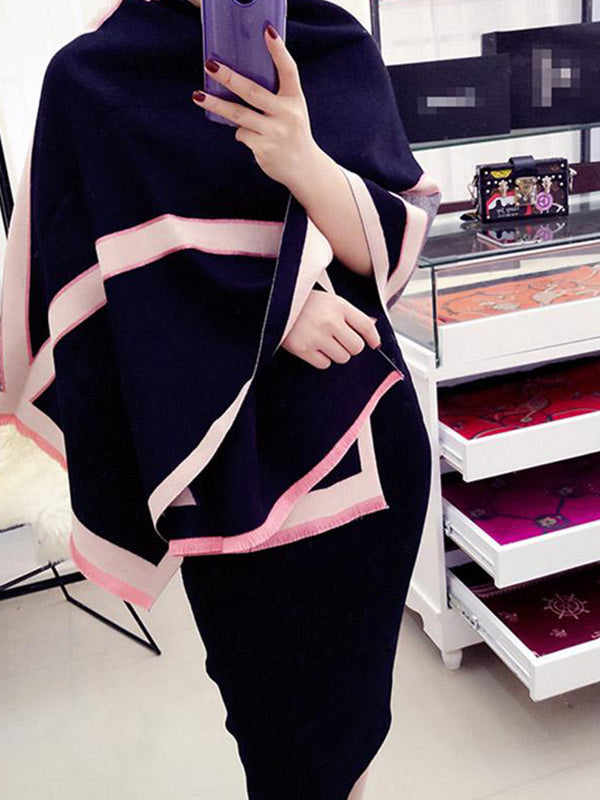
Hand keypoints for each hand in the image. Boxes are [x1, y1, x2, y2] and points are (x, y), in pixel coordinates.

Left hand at [192, 24, 316, 186]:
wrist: (304, 168)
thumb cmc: (292, 133)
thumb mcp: (291, 110)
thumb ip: (273, 97)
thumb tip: (235, 83)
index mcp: (295, 99)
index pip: (288, 70)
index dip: (278, 51)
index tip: (267, 32)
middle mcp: (287, 114)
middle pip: (253, 92)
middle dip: (229, 78)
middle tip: (210, 66)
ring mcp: (275, 133)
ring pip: (238, 115)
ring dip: (216, 104)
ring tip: (198, 96)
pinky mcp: (264, 149)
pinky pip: (242, 134)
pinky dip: (240, 132)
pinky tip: (251, 136)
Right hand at [280, 290, 380, 369]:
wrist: (273, 304)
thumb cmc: (305, 303)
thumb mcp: (330, 300)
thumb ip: (350, 313)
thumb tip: (373, 324)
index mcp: (339, 306)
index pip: (366, 326)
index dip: (373, 338)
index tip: (374, 344)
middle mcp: (330, 321)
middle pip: (356, 347)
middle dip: (351, 347)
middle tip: (341, 341)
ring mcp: (316, 336)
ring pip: (342, 358)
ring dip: (336, 354)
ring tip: (325, 343)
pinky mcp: (303, 349)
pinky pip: (325, 364)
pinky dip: (322, 360)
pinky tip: (314, 348)